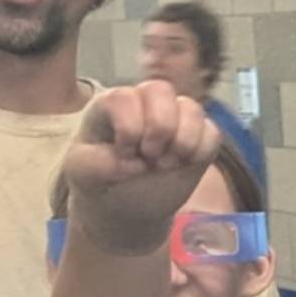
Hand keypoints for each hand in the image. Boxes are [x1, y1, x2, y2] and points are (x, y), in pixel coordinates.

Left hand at [60, 80, 224, 249]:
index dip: (129, 127)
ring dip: (183, 142)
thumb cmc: (100, 180)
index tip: (125, 153)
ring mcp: (175, 119)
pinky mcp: (198, 138)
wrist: (125, 206)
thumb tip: (134, 164)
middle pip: (161, 90)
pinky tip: (183, 166)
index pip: (124, 97)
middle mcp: (145, 104)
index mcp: (112, 105)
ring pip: (192, 109)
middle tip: (149, 157)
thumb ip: (96, 164)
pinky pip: (212, 133)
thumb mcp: (82, 173)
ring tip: (166, 165)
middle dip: (159, 127)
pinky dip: (201, 152)